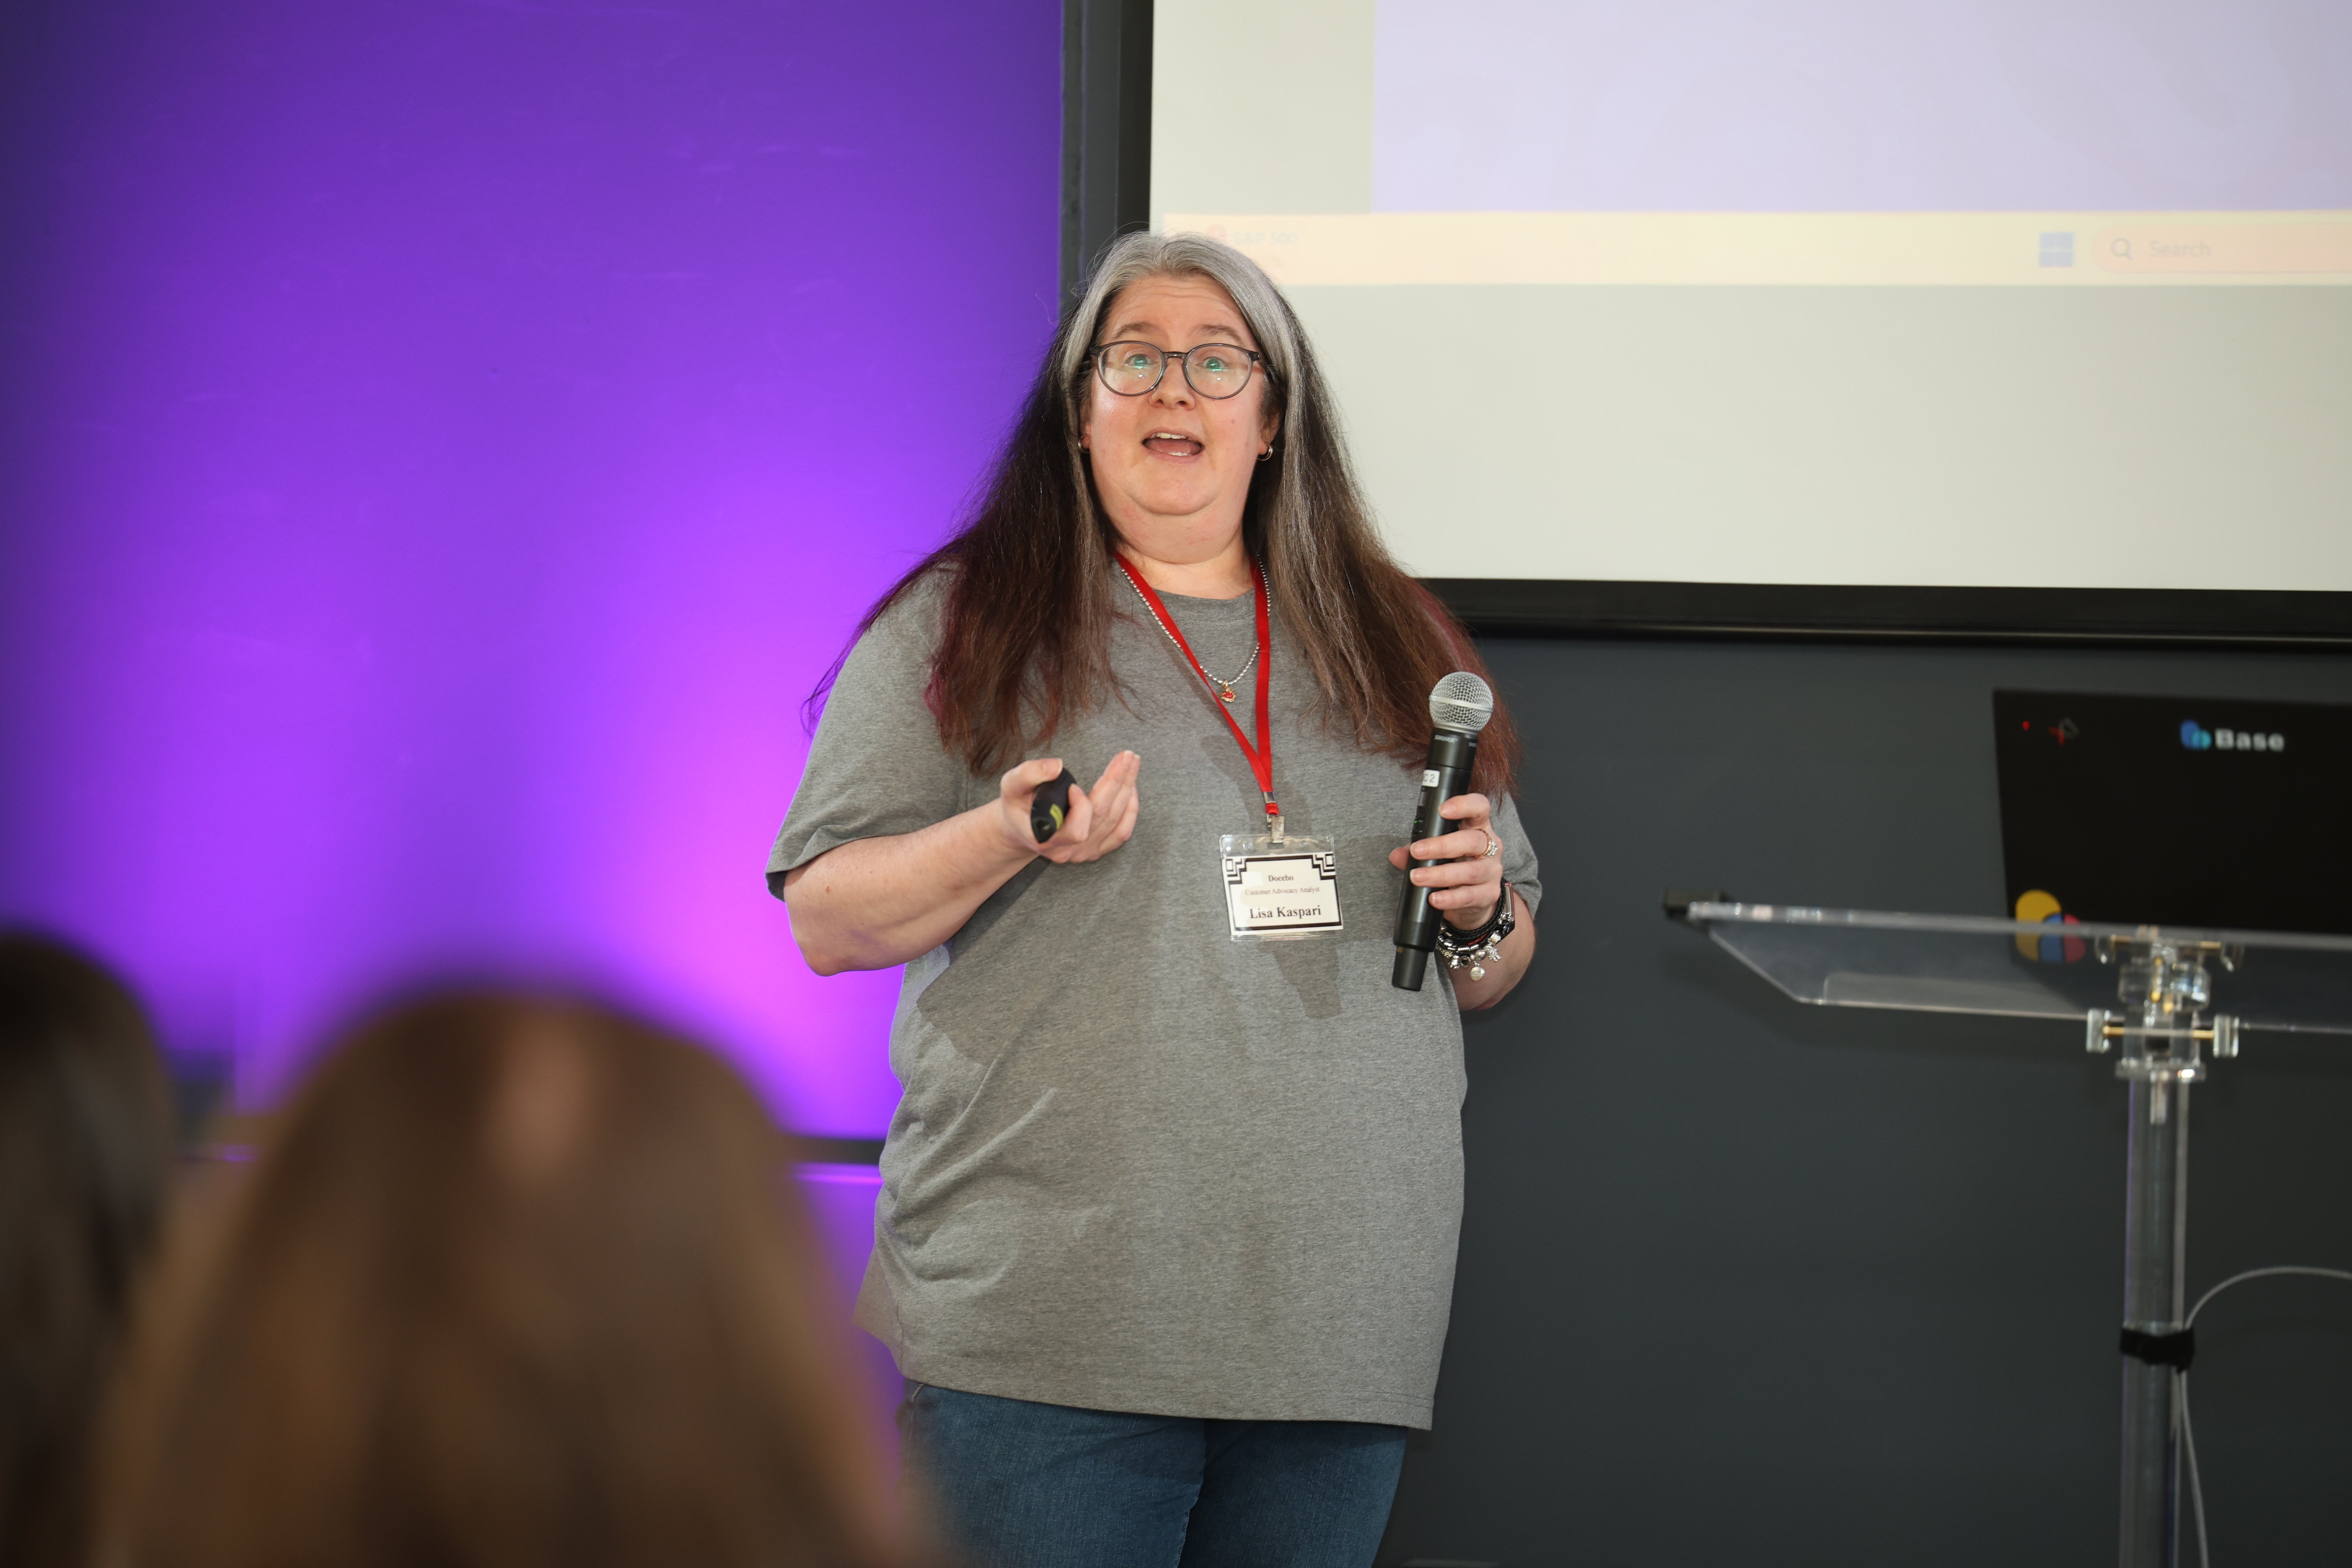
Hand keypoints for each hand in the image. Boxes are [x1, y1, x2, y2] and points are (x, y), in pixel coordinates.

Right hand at [997, 752, 1140, 864]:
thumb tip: (1056, 766)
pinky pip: (1121, 833)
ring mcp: (1083, 853)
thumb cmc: (1017, 805)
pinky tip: (1131, 788)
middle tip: (1127, 755)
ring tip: (1131, 763)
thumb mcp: (1011, 785)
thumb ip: (1028, 774)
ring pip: (1115, 822)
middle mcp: (1067, 850)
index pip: (1076, 830)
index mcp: (1045, 839)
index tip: (1074, 785)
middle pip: (1102, 818)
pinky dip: (1130, 810)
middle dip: (1117, 782)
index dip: (1082, 806)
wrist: (1020, 828)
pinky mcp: (1095, 850)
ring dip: (1127, 790)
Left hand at [1388, 791, 1502, 928]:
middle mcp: (1490, 846)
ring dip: (1440, 874)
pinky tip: (1434, 898)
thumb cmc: (1455, 864)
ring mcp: (1492, 871)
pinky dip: (1450, 898)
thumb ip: (1416, 851)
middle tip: (1417, 851)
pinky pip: (1470, 896)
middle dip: (1442, 845)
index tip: (1442, 811)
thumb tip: (1397, 855)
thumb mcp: (1436, 852)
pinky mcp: (1489, 894)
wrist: (1474, 898)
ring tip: (1417, 877)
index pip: (1479, 807)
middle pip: (1473, 840)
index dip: (1464, 805)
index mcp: (1477, 827)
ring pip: (1470, 871)